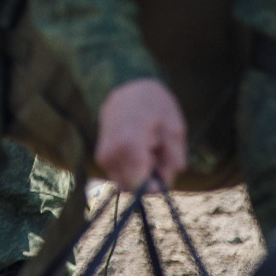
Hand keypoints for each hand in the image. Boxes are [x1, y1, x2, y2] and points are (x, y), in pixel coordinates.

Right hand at [94, 79, 189, 193]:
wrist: (128, 87)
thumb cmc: (155, 105)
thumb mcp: (175, 129)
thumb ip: (174, 160)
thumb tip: (165, 183)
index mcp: (129, 146)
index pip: (140, 187)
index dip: (156, 185)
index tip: (164, 168)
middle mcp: (110, 154)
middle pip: (133, 188)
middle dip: (148, 179)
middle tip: (158, 155)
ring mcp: (103, 157)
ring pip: (126, 183)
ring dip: (140, 174)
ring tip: (148, 149)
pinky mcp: (101, 158)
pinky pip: (120, 175)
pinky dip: (131, 168)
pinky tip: (138, 148)